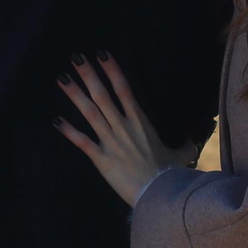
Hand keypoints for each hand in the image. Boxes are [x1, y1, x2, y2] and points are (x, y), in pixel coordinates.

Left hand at [56, 54, 198, 207]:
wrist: (160, 193)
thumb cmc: (170, 173)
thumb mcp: (182, 155)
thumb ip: (185, 145)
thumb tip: (192, 141)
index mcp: (140, 122)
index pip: (124, 89)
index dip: (112, 70)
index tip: (101, 54)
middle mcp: (123, 127)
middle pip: (103, 95)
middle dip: (89, 75)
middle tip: (76, 57)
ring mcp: (111, 142)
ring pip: (90, 113)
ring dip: (75, 95)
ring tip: (62, 78)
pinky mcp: (102, 159)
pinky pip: (82, 142)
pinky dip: (68, 131)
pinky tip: (55, 120)